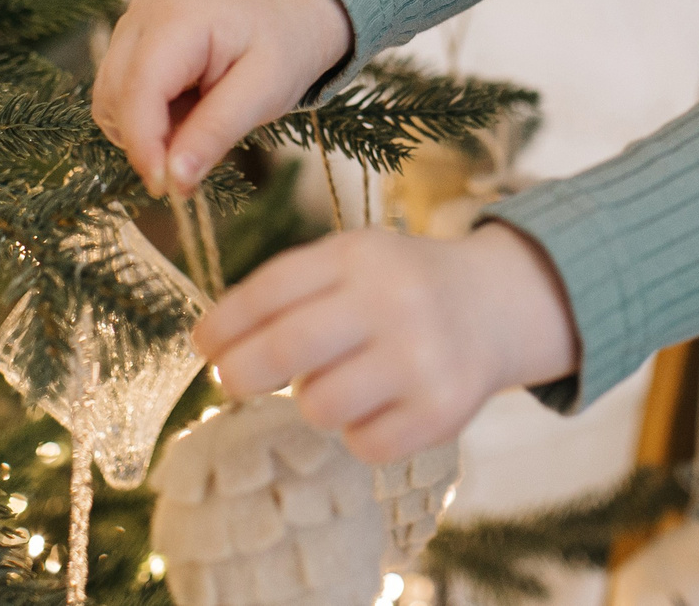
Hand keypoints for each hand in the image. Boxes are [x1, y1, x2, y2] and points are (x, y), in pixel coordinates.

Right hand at [93, 0, 353, 196]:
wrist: (285, 21)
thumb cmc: (281, 52)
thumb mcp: (264, 94)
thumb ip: (217, 132)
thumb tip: (174, 180)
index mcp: (179, 16)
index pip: (140, 88)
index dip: (144, 143)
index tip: (165, 187)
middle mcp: (143, 12)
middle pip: (114, 96)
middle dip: (147, 140)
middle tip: (194, 159)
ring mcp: (130, 24)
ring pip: (108, 100)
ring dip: (145, 130)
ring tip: (197, 119)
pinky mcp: (127, 41)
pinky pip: (115, 96)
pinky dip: (144, 118)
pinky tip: (181, 108)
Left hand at [195, 222, 580, 462]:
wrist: (494, 306)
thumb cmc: (399, 287)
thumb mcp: (353, 261)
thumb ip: (291, 291)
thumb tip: (214, 343)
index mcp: (361, 255)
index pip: (272, 289)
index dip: (225, 322)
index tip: (204, 344)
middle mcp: (394, 300)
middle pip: (287, 348)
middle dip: (241, 372)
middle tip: (232, 380)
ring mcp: (421, 358)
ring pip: (320, 405)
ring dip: (314, 400)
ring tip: (337, 382)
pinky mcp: (442, 411)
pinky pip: (364, 443)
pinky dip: (359, 432)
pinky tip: (378, 405)